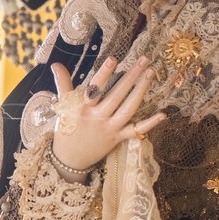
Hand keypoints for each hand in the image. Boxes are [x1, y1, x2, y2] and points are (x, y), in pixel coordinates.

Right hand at [50, 55, 165, 173]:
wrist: (69, 160)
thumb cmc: (66, 129)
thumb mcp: (62, 107)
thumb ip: (63, 84)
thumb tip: (56, 64)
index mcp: (82, 109)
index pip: (94, 89)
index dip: (104, 74)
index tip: (114, 59)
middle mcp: (97, 118)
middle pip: (117, 95)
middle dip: (131, 76)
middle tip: (144, 60)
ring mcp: (110, 129)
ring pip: (128, 109)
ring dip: (141, 90)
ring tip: (150, 73)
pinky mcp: (118, 138)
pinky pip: (136, 131)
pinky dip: (149, 124)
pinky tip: (163, 114)